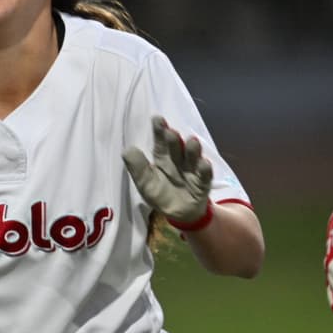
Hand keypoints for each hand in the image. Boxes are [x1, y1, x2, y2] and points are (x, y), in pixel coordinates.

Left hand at [122, 115, 212, 229]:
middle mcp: (178, 161)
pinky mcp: (202, 184)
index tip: (157, 119)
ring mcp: (191, 171)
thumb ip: (137, 167)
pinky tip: (204, 163)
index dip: (159, 131)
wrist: (178, 213)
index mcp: (163, 158)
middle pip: (176, 148)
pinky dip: (204, 170)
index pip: (160, 142)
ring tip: (191, 141)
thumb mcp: (144, 182)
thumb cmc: (160, 194)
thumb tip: (127, 150)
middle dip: (174, 140)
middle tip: (171, 132)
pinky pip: (204, 176)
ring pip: (192, 158)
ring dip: (192, 150)